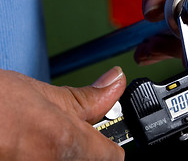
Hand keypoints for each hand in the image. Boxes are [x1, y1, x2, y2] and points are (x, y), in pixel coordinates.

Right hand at [0, 67, 125, 159]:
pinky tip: (23, 150)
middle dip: (80, 150)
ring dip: (56, 155)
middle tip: (59, 136)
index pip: (112, 158)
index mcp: (65, 144)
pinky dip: (36, 160)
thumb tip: (114, 83)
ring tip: (36, 141)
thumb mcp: (40, 93)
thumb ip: (86, 97)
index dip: (108, 146)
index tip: (101, 138)